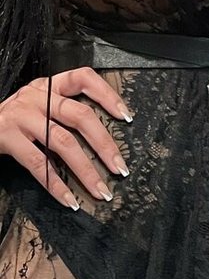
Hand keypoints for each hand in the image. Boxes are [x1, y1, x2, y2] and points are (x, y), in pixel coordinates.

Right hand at [0, 67, 132, 209]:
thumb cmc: (10, 121)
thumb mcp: (35, 107)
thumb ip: (61, 113)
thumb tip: (101, 141)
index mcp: (47, 86)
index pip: (83, 79)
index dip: (108, 95)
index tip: (126, 117)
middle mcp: (36, 97)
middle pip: (80, 115)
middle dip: (104, 144)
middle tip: (120, 166)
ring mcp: (21, 116)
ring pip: (63, 142)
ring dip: (86, 170)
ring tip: (100, 190)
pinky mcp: (7, 137)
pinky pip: (39, 164)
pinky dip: (57, 185)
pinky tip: (69, 199)